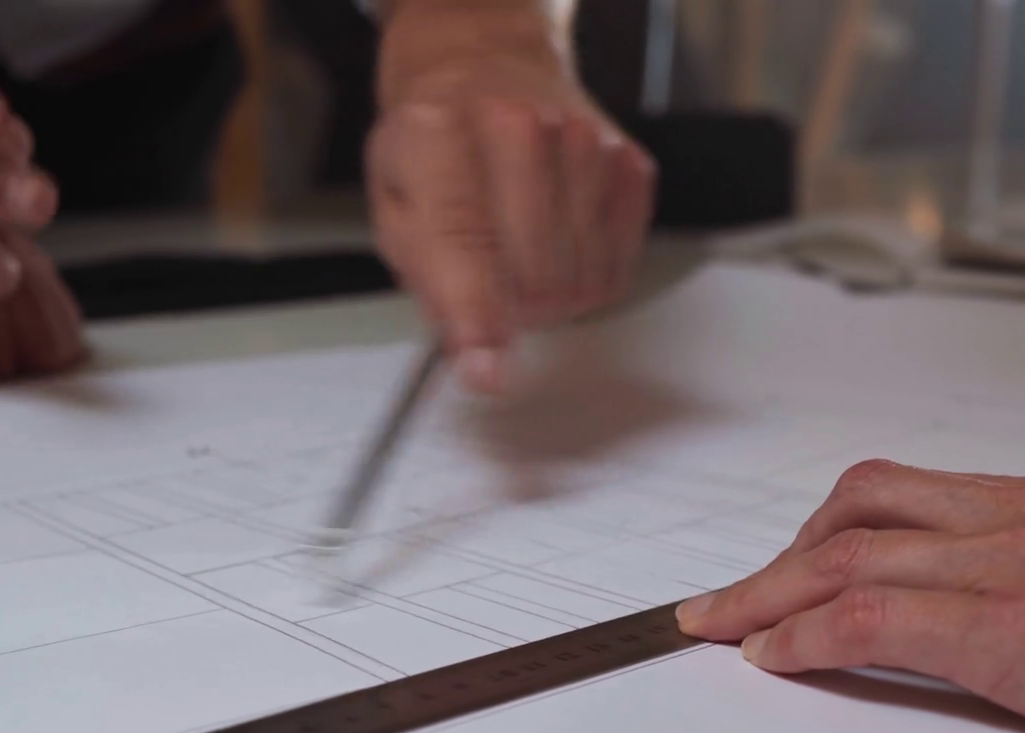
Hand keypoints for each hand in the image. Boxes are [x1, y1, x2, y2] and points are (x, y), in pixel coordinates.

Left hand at [368, 38, 655, 392]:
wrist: (487, 68)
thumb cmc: (436, 142)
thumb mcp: (395, 204)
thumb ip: (430, 281)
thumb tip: (478, 357)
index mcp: (439, 131)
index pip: (464, 241)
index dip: (477, 317)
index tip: (486, 372)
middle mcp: (518, 126)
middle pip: (530, 274)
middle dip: (509, 308)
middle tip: (488, 283)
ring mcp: (583, 142)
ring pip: (577, 279)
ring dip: (548, 296)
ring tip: (519, 251)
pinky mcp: (629, 163)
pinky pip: (615, 268)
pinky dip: (585, 276)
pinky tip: (558, 240)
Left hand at [676, 461, 1024, 732]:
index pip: (919, 497)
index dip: (841, 529)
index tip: (802, 564)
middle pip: (862, 509)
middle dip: (783, 554)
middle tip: (732, 598)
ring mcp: (1015, 565)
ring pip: (848, 554)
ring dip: (764, 594)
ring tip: (715, 629)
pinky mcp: (1014, 630)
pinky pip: (874, 616)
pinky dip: (806, 635)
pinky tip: (771, 660)